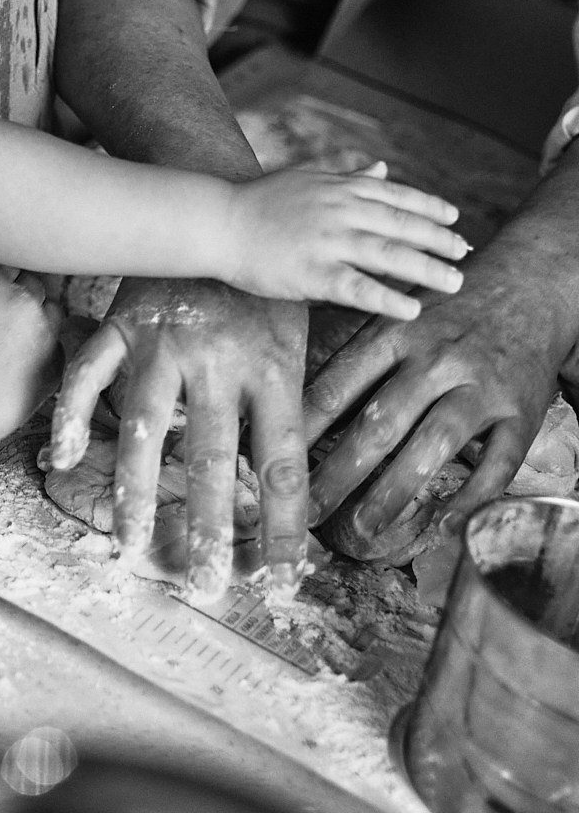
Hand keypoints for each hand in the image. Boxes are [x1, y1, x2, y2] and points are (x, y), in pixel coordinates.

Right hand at [0, 262, 61, 445]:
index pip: (5, 262)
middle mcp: (23, 301)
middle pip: (32, 283)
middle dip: (18, 293)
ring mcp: (44, 334)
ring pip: (52, 312)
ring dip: (37, 318)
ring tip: (16, 337)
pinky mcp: (53, 367)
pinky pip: (59, 348)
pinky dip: (46, 351)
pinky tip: (26, 363)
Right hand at [46, 277, 308, 602]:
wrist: (221, 198)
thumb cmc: (264, 280)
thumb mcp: (296, 334)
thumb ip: (289, 407)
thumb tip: (292, 493)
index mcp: (273, 365)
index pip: (284, 463)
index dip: (283, 525)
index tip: (280, 579)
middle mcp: (218, 359)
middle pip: (213, 458)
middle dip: (209, 528)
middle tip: (205, 587)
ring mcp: (164, 340)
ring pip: (146, 427)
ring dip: (136, 491)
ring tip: (131, 548)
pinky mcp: (123, 322)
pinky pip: (89, 373)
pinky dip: (70, 413)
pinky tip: (58, 457)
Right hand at [224, 161, 467, 319]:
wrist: (219, 221)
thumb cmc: (261, 202)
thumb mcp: (308, 179)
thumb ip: (348, 177)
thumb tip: (382, 169)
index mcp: (340, 189)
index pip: (396, 196)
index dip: (429, 208)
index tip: (456, 219)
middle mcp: (340, 211)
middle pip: (402, 225)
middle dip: (439, 240)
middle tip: (465, 254)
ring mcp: (328, 241)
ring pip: (389, 255)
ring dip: (427, 269)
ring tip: (454, 283)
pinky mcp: (312, 272)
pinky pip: (358, 288)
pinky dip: (387, 298)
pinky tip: (411, 310)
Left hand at [304, 275, 568, 546]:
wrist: (531, 283)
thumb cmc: (448, 310)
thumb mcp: (396, 316)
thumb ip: (357, 359)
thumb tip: (299, 409)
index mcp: (395, 333)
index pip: (340, 384)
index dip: (306, 428)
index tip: (281, 463)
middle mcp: (436, 360)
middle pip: (381, 422)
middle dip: (339, 472)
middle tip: (309, 513)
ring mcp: (480, 387)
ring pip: (434, 444)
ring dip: (394, 491)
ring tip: (363, 528)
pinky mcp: (521, 412)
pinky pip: (497, 463)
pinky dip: (470, 498)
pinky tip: (444, 526)